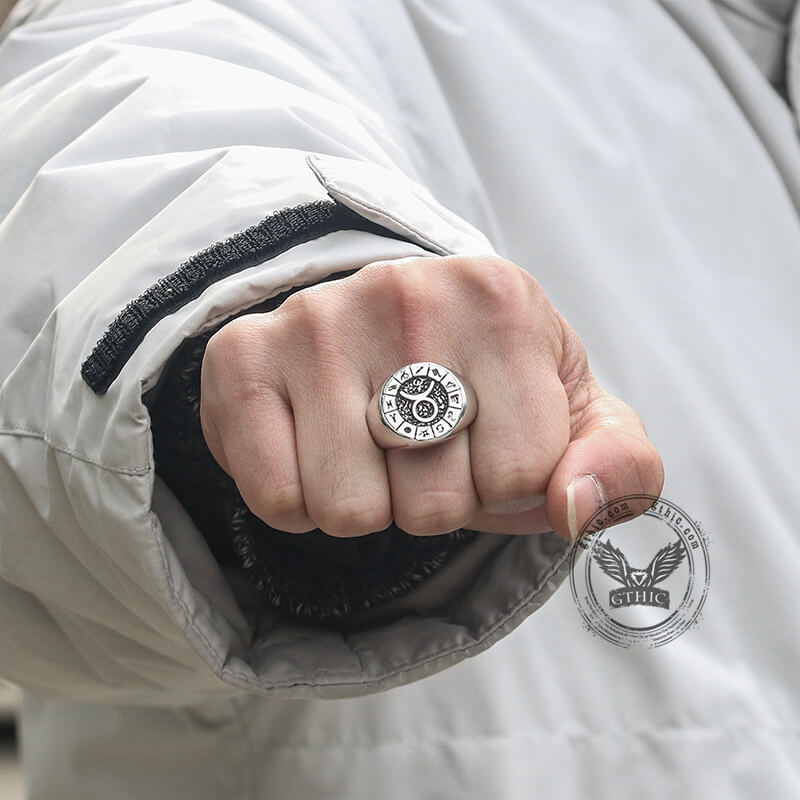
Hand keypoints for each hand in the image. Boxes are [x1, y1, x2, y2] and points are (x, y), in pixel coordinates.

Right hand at [200, 255, 662, 539]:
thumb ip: (619, 467)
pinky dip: (301, 500)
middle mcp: (407, 293)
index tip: (487, 439)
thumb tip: (573, 508)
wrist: (388, 330)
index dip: (506, 483)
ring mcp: (317, 319)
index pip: (522, 475)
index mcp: (502, 301)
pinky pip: (277, 498)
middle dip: (434, 499)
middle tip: (422, 445)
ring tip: (370, 443)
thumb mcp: (577, 419)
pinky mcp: (243, 354)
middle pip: (433, 503)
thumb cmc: (489, 388)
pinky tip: (316, 447)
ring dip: (368, 502)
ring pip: (350, 510)